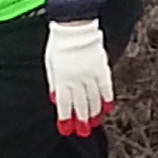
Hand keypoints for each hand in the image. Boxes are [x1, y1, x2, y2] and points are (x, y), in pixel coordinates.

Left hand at [45, 19, 114, 136]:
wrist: (74, 26)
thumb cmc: (59, 44)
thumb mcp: (50, 64)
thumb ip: (54, 83)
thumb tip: (55, 99)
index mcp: (62, 78)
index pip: (65, 103)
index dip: (65, 117)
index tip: (66, 130)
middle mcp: (77, 79)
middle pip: (80, 104)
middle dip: (81, 119)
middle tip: (82, 131)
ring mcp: (90, 74)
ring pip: (94, 98)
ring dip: (94, 112)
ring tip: (94, 123)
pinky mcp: (101, 68)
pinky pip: (106, 86)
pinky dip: (107, 98)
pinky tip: (107, 108)